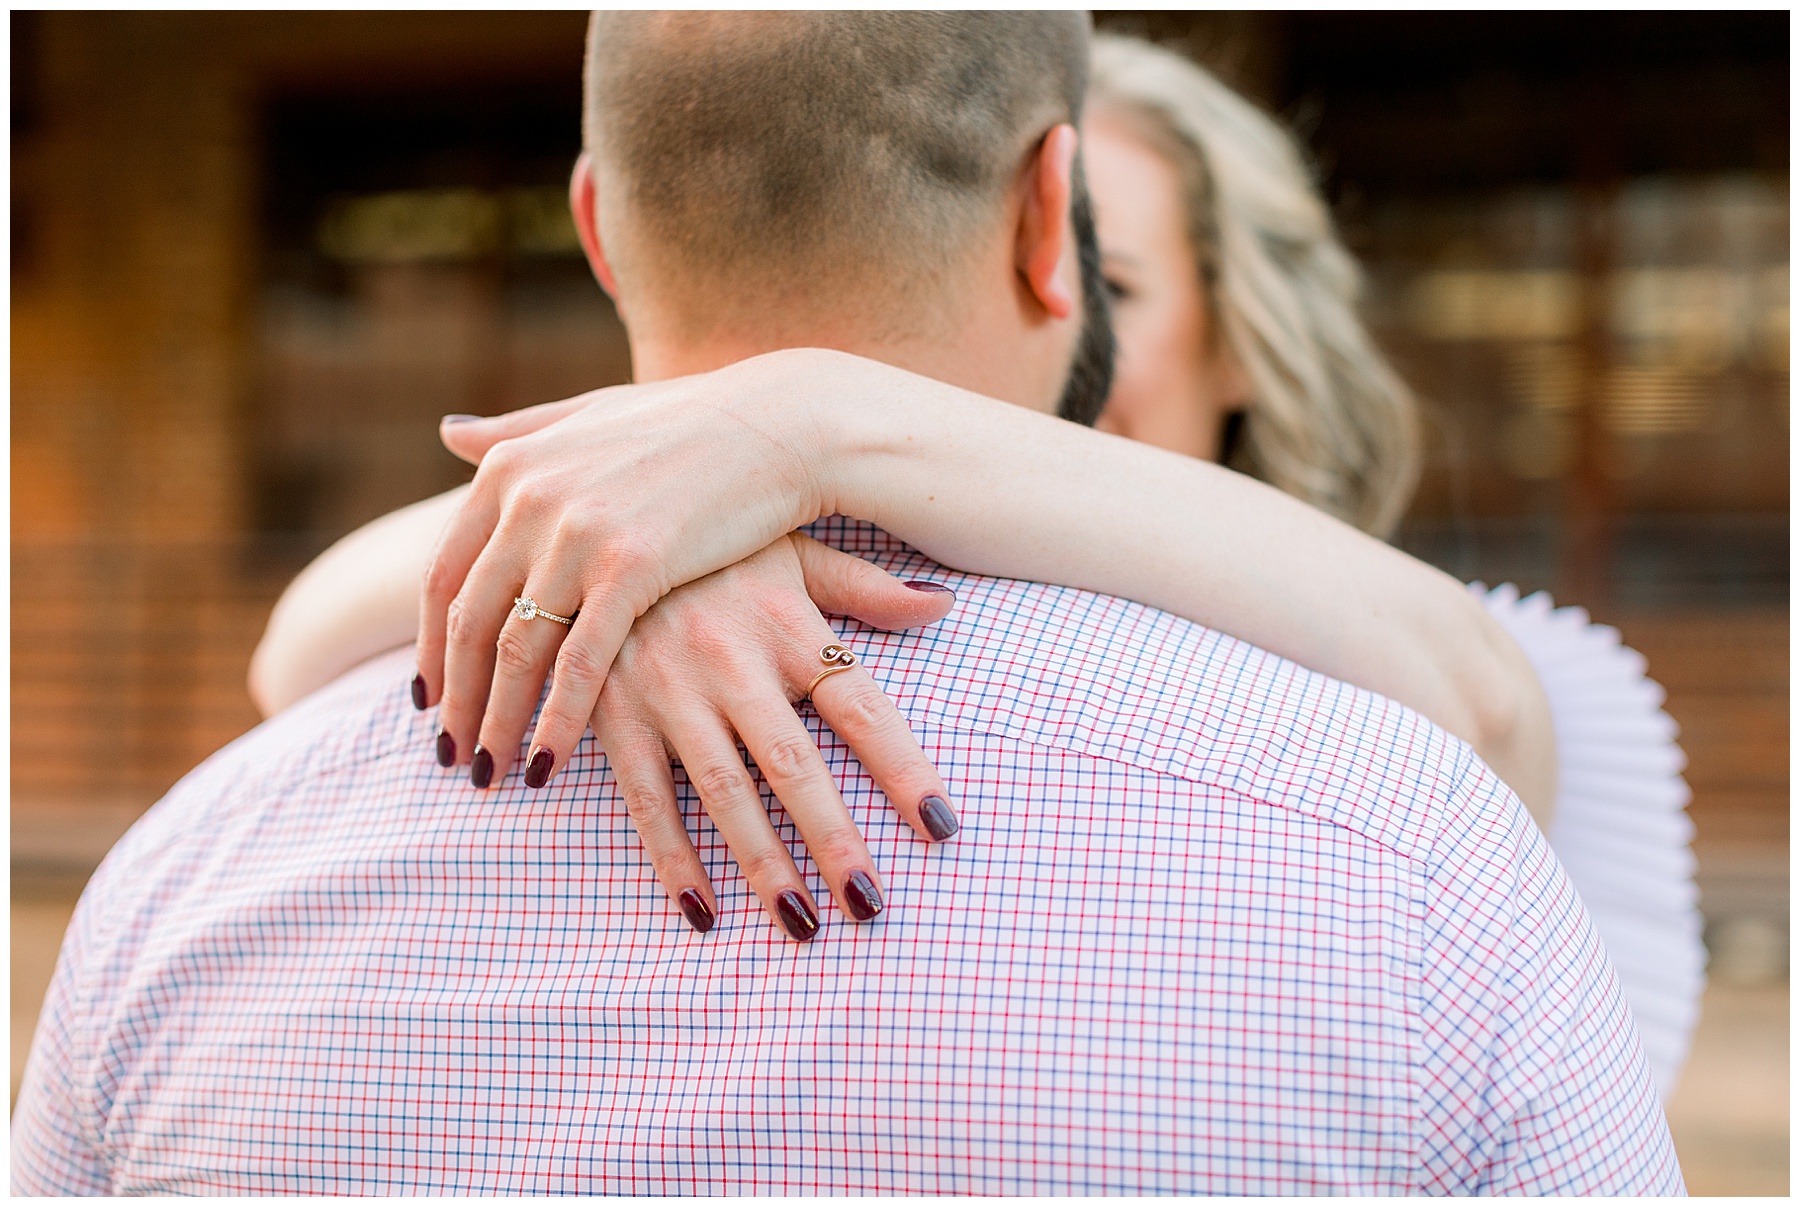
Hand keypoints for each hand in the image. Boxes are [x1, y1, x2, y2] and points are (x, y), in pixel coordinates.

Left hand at [418, 351, 866, 788]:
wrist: (778, 425)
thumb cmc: (692, 422)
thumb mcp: (588, 414)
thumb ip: (516, 431)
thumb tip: (446, 431)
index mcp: (509, 468)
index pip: (443, 576)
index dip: (430, 646)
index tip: (432, 701)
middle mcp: (527, 498)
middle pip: (468, 623)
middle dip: (457, 702)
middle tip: (453, 758)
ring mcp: (576, 533)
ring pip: (514, 651)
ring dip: (496, 722)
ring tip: (491, 776)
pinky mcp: (630, 567)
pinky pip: (578, 663)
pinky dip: (556, 722)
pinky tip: (545, 764)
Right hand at [583, 534, 960, 939]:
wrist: (596, 510)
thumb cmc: (711, 542)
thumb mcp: (791, 547)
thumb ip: (866, 588)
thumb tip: (945, 605)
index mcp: (787, 623)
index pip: (862, 708)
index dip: (904, 769)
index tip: (941, 828)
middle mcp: (733, 660)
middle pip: (796, 765)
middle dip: (834, 840)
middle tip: (870, 907)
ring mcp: (668, 689)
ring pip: (724, 792)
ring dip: (763, 863)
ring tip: (802, 924)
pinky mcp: (612, 712)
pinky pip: (645, 796)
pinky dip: (671, 857)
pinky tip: (702, 911)